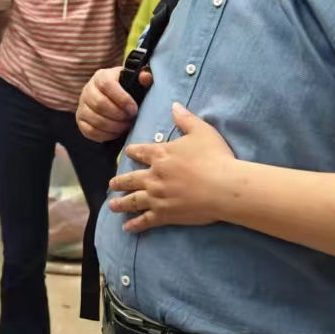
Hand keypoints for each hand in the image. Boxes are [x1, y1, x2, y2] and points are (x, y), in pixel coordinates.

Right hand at [76, 66, 143, 142]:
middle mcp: (88, 89)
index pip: (107, 85)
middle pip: (99, 104)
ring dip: (113, 126)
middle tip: (130, 119)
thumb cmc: (126, 89)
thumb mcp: (135, 81)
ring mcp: (82, 105)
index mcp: (101, 76)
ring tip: (125, 126)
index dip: (122, 99)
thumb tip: (145, 77)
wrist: (112, 97)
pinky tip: (116, 132)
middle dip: (118, 115)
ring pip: (94, 119)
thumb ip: (144, 77)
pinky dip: (104, 135)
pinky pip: (89, 131)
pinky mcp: (80, 120)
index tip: (134, 109)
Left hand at [107, 103, 236, 231]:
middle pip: (130, 178)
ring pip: (133, 200)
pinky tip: (127, 228)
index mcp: (161, 155)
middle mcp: (153, 176)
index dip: (133, 151)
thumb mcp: (201, 131)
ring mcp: (157, 196)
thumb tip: (173, 105)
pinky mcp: (164, 214)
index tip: (127, 152)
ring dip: (121, 203)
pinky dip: (135, 225)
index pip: (141, 151)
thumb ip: (185, 118)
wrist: (223, 186)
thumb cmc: (215, 157)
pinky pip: (145, 220)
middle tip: (111, 185)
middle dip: (119, 182)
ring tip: (112, 206)